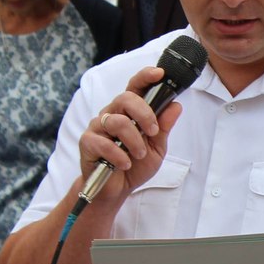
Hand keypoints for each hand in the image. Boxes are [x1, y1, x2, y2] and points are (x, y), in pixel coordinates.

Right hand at [82, 66, 182, 204]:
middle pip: (126, 98)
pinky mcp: (87, 142)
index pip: (136, 87)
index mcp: (129, 112)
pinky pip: (104, 143)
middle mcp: (112, 114)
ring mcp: (98, 127)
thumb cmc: (134, 165)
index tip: (160, 73)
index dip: (146, 77)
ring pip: (117, 121)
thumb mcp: (156, 148)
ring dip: (134, 141)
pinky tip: (125, 164)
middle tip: (153, 132)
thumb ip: (164, 128)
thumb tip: (175, 105)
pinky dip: (119, 156)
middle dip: (144, 114)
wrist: (116, 190)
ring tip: (139, 155)